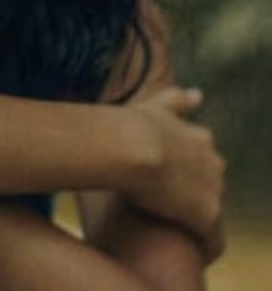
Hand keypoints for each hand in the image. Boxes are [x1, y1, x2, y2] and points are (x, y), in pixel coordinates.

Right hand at [122, 87, 224, 260]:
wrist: (130, 147)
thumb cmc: (131, 126)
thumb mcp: (155, 107)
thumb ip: (176, 101)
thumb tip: (198, 93)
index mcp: (199, 139)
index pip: (203, 154)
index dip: (184, 165)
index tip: (166, 172)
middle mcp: (213, 163)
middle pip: (211, 183)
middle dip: (193, 191)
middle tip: (163, 200)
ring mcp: (212, 190)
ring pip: (211, 210)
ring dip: (196, 218)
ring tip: (173, 227)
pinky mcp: (207, 215)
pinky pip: (211, 238)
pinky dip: (203, 244)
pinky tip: (190, 250)